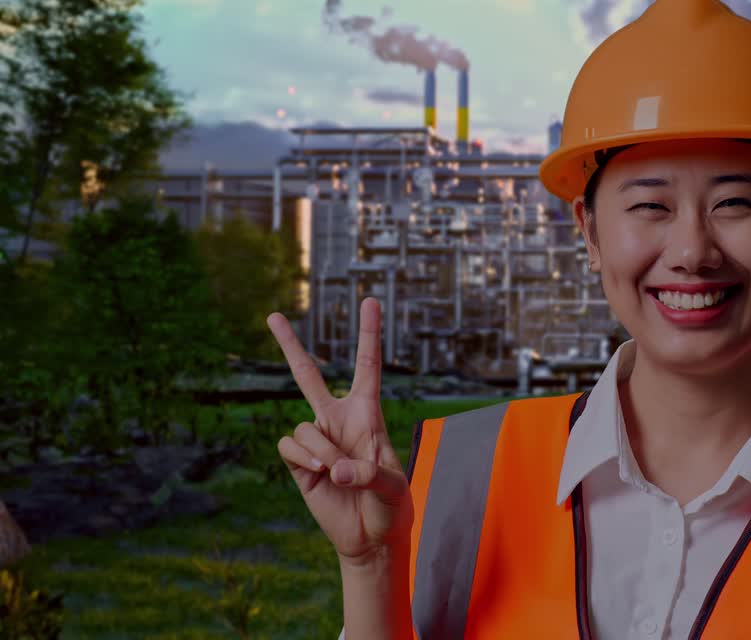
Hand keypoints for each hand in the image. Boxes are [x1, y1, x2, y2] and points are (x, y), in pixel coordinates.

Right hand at [269, 298, 412, 566]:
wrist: (370, 535)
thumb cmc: (391, 505)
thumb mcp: (393, 487)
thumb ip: (370, 474)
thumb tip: (334, 466)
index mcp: (368, 415)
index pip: (367, 366)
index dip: (369, 334)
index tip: (370, 301)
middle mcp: (338, 420)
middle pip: (308, 376)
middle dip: (290, 346)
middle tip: (272, 314)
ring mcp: (316, 439)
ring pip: (303, 427)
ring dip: (320, 450)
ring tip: (338, 472)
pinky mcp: (298, 462)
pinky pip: (289, 446)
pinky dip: (305, 459)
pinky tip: (320, 473)